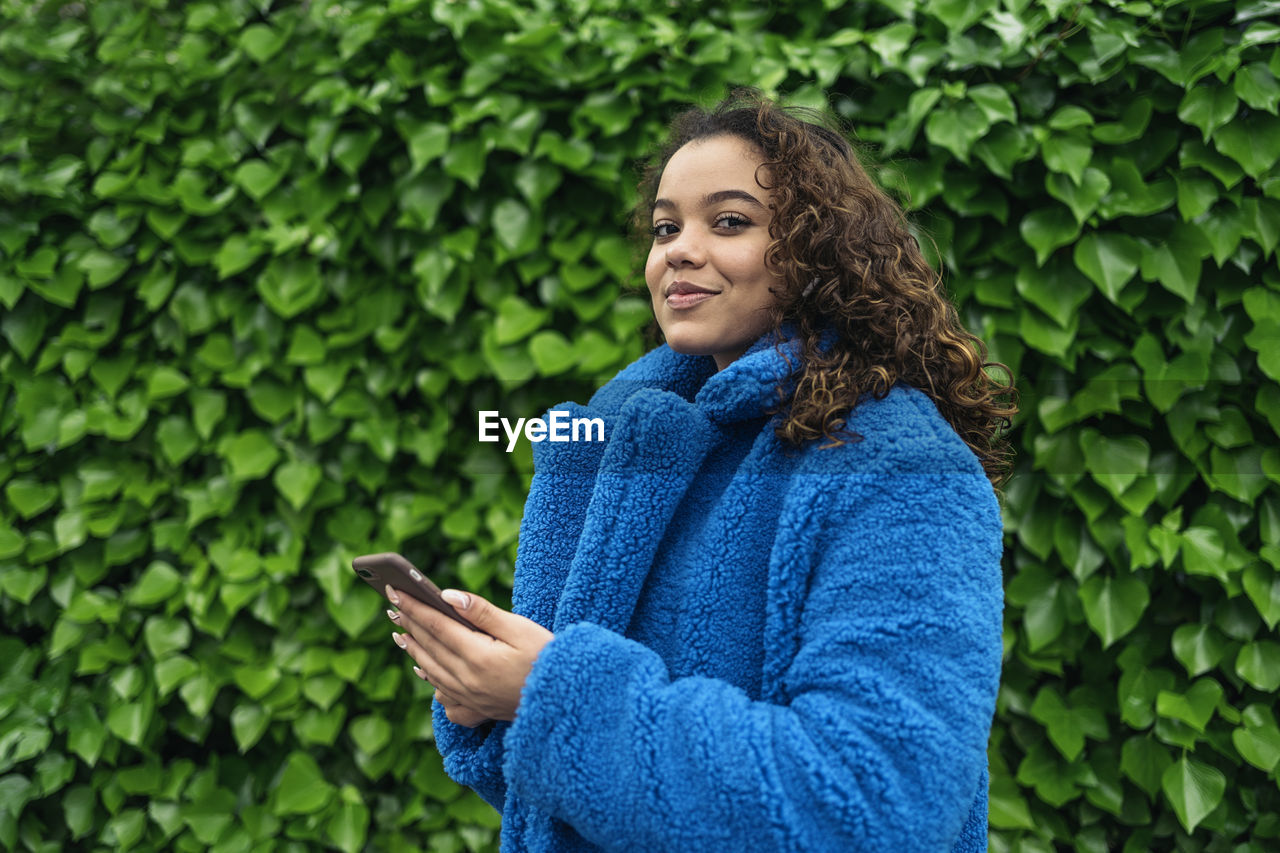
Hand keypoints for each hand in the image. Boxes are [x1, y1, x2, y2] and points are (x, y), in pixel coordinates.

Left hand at [387, 585, 553, 726]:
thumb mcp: (521, 628)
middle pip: (429, 647)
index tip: (395, 591)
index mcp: (477, 657)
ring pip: (431, 671)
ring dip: (414, 650)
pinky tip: (427, 673)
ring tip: (401, 634)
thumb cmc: (548, 658)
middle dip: (409, 624)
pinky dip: (431, 681)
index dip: (414, 607)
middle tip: (393, 606)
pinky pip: (444, 698)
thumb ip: (483, 612)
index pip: (436, 626)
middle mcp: (467, 681)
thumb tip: (448, 596)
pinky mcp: (478, 711)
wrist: (566, 701)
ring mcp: (470, 699)